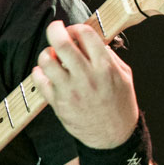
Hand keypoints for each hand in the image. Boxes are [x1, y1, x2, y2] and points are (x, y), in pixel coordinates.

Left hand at [33, 20, 138, 147]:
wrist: (113, 136)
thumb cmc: (119, 103)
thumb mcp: (124, 75)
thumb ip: (108, 55)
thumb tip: (89, 39)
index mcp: (105, 67)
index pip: (85, 34)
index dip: (75, 27)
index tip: (73, 31)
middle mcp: (86, 77)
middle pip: (61, 43)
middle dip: (54, 30)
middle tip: (55, 29)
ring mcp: (70, 90)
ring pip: (46, 60)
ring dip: (46, 53)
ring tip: (52, 56)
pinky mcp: (58, 103)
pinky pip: (39, 80)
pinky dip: (39, 72)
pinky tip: (46, 73)